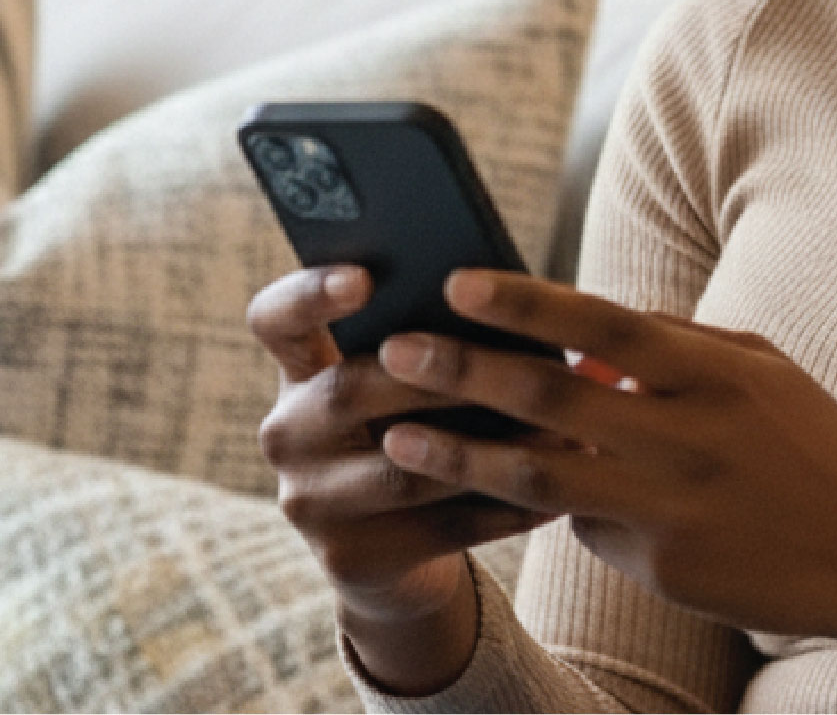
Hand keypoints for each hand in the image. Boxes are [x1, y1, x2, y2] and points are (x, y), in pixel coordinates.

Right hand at [245, 264, 557, 693]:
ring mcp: (309, 503)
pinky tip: (560, 484)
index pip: (275, 317)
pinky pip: (441, 528)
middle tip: (502, 356)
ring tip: (561, 421)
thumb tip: (506, 291)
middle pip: (349, 389)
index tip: (365, 276)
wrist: (396, 553)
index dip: (310, 292)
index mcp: (298, 370)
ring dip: (489, 445)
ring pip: (403, 468)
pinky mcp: (350, 560)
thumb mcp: (405, 380)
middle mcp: (287, 434)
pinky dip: (507, 504)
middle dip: (435, 374)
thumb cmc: (418, 426)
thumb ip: (429, 334)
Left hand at [374, 271, 836, 670]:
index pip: (603, 322)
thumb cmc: (812, 440)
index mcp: (714, 370)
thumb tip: (583, 336)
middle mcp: (687, 436)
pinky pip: (582, 525)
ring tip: (398, 435)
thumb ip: (672, 345)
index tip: (459, 282)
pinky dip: (545, 501)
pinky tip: (497, 486)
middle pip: (552, 399)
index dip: (526, 303)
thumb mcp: (757, 368)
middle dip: (464, 372)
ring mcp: (670, 507)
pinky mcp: (661, 568)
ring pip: (538, 477)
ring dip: (460, 452)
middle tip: (396, 353)